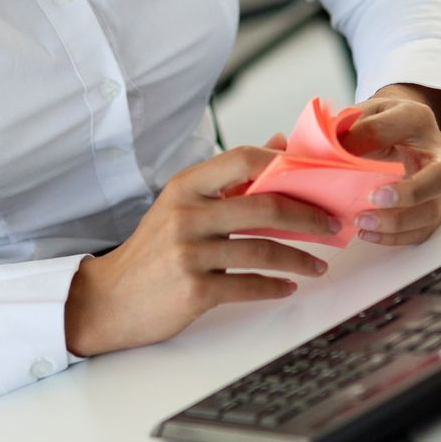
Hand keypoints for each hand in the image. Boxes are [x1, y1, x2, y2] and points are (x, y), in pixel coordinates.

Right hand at [63, 143, 338, 355]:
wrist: (108, 299)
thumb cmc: (153, 250)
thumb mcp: (183, 204)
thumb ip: (230, 177)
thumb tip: (278, 142)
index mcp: (186, 186)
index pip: (242, 159)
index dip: (285, 164)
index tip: (315, 177)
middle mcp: (187, 215)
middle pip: (265, 206)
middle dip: (309, 216)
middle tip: (332, 225)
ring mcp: (189, 253)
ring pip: (263, 250)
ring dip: (300, 258)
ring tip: (319, 265)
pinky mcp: (194, 290)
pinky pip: (249, 285)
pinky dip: (275, 286)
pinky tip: (288, 286)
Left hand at [341, 85, 440, 246]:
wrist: (399, 129)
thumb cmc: (379, 122)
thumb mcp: (361, 113)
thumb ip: (349, 128)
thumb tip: (328, 153)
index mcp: (416, 119)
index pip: (400, 126)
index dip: (371, 140)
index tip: (342, 154)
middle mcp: (438, 152)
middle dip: (410, 193)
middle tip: (373, 199)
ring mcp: (439, 184)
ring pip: (433, 210)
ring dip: (397, 223)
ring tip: (362, 222)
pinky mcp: (433, 207)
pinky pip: (422, 230)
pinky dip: (394, 237)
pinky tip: (368, 234)